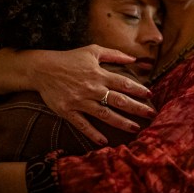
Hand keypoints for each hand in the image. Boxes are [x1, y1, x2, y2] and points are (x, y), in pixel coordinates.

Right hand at [29, 45, 155, 144]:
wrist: (42, 69)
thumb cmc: (69, 59)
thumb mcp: (92, 50)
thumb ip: (114, 54)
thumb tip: (133, 59)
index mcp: (99, 74)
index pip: (123, 83)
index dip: (138, 89)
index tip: (150, 95)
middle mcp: (92, 88)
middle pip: (118, 100)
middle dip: (137, 108)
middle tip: (151, 114)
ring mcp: (80, 101)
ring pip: (104, 114)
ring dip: (121, 122)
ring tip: (135, 129)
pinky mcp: (68, 111)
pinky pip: (82, 124)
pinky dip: (93, 133)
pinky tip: (104, 141)